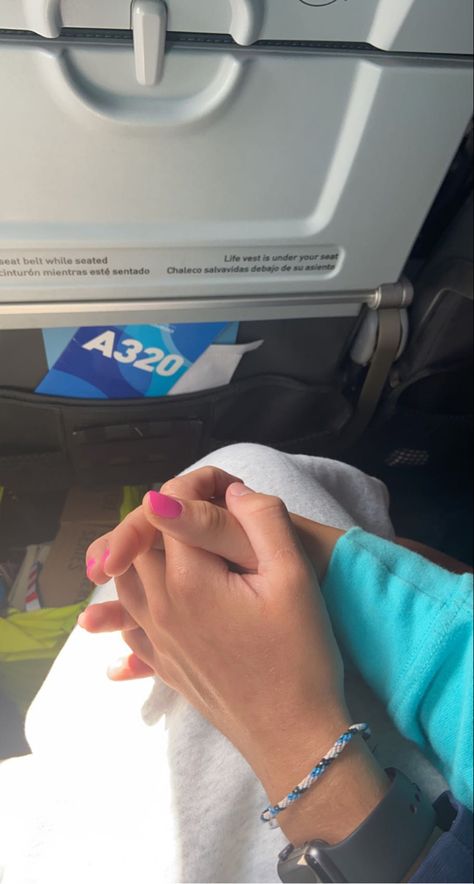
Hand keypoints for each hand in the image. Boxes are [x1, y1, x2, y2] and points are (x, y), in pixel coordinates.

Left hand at [108, 483, 388, 845]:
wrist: (295, 738)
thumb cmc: (301, 655)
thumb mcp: (294, 576)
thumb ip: (261, 519)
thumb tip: (228, 489)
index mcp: (189, 579)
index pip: (171, 511)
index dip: (196, 487)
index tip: (225, 487)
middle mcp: (161, 607)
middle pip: (137, 545)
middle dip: (160, 519)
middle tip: (194, 510)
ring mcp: (158, 640)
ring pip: (126, 584)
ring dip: (137, 558)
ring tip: (157, 546)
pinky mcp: (166, 666)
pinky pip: (131, 628)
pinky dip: (125, 612)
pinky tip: (126, 620)